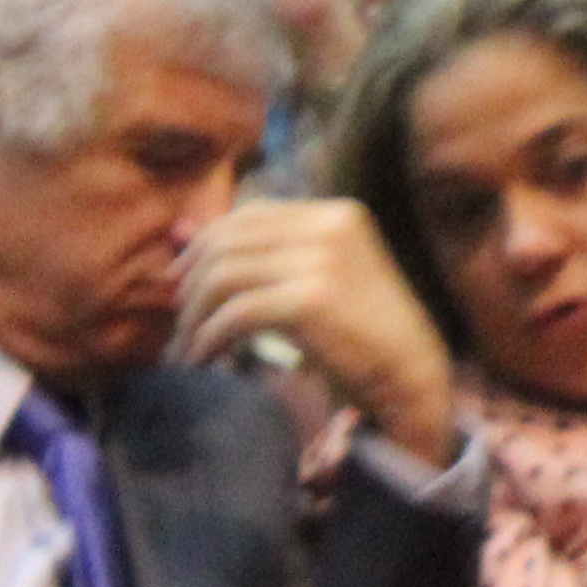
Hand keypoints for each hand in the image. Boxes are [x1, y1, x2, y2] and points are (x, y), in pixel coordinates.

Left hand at [173, 198, 458, 462]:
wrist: (411, 373)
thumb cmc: (367, 332)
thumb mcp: (325, 276)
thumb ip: (275, 256)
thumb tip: (191, 239)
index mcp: (334, 213)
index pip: (251, 213)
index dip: (206, 243)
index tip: (182, 279)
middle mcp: (327, 225)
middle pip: (230, 239)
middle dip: (191, 281)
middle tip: (175, 317)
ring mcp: (320, 260)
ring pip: (225, 274)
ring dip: (193, 315)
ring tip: (185, 347)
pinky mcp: (309, 300)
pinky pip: (236, 313)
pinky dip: (209, 338)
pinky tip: (202, 361)